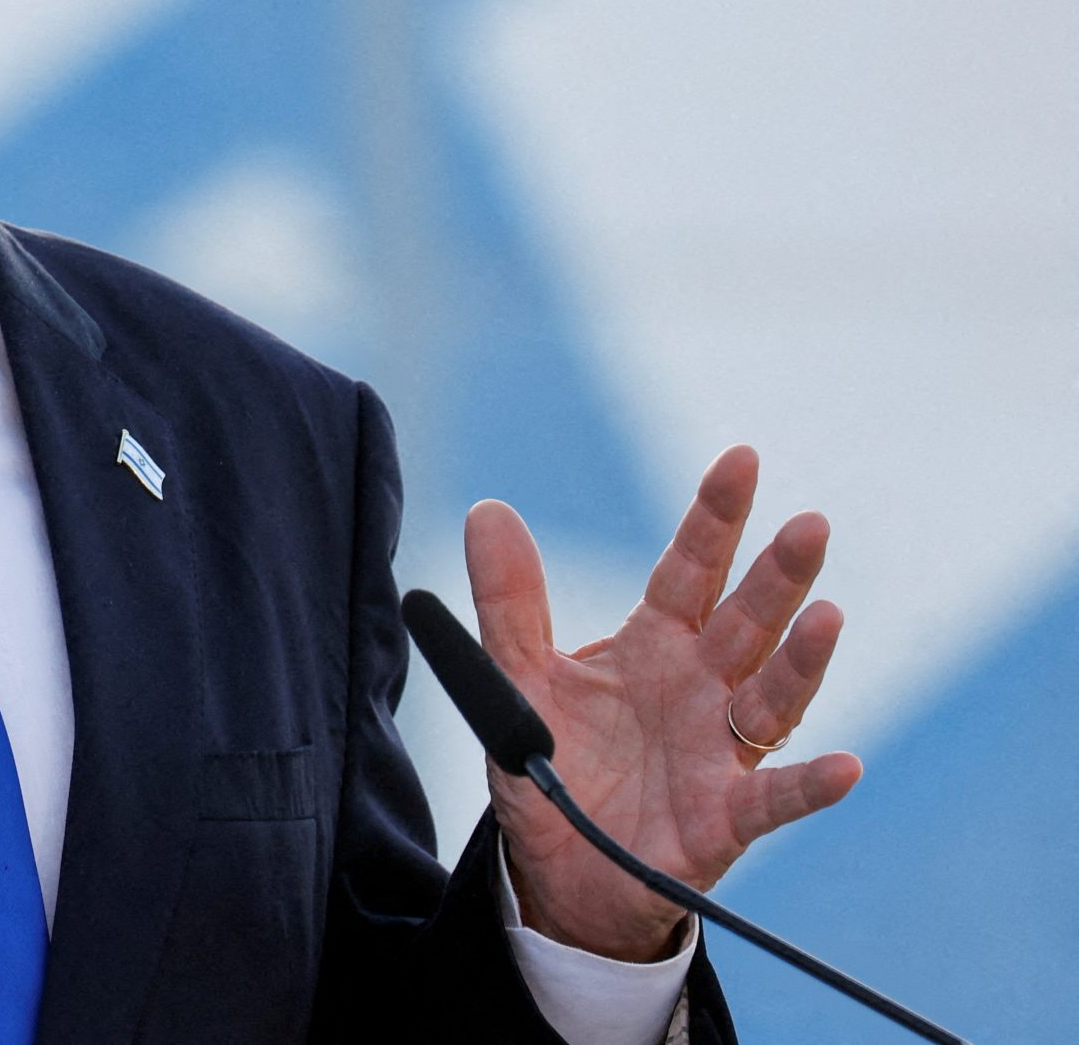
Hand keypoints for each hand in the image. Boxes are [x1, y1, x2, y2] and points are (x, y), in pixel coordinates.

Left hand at [469, 445, 861, 960]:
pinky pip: (774, 800)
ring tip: (826, 617)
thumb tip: (487, 510)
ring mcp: (719, 751)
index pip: (689, 569)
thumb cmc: (554, 766)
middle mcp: (700, 688)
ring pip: (772, 697)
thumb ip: (508, 601)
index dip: (714, 518)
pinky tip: (843, 766)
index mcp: (654, 645)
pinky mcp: (724, 819)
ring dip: (802, 661)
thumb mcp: (515, 678)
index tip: (743, 459)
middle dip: (776, 577)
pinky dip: (809, 785)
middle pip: (745, 622)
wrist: (559, 871)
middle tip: (808, 526)